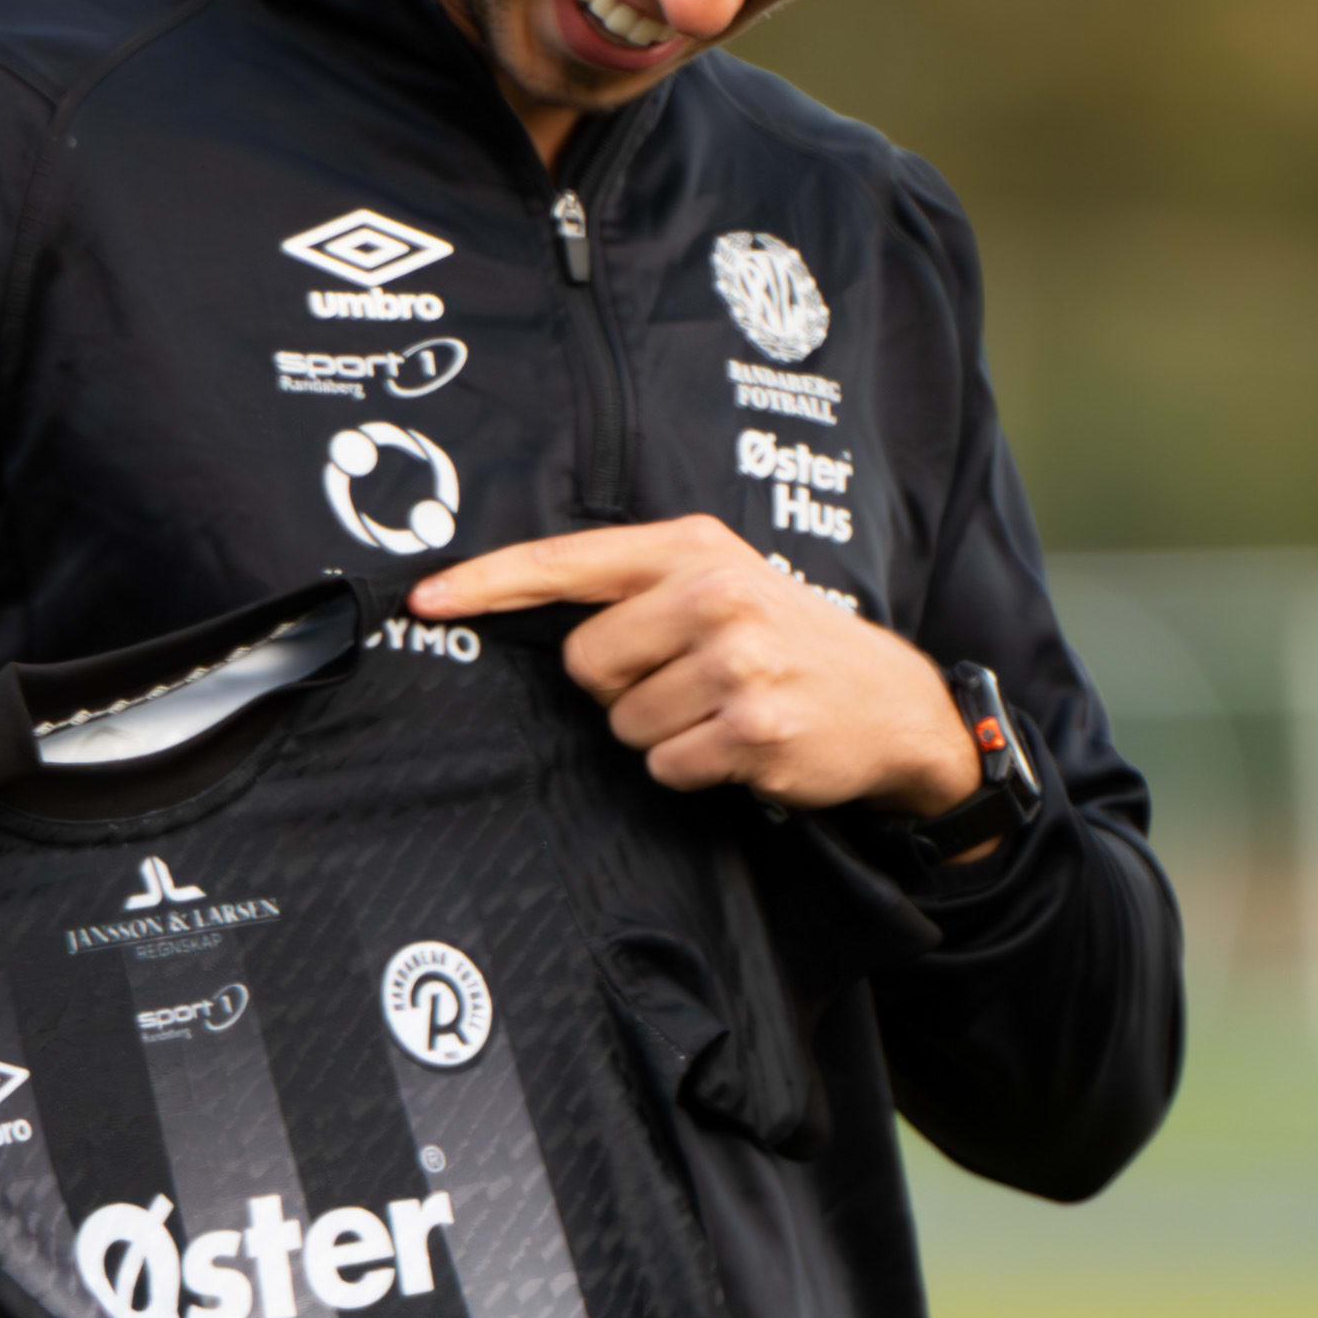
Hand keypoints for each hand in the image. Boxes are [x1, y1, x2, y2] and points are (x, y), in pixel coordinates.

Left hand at [414, 519, 977, 820]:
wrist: (890, 703)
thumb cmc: (788, 642)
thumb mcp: (724, 580)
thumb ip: (638, 587)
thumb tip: (526, 612)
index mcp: (694, 548)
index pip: (566, 561)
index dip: (488, 583)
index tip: (427, 600)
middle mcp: (714, 595)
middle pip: (585, 662)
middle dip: (618, 686)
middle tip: (686, 680)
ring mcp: (737, 663)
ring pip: (622, 723)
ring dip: (659, 732)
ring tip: (719, 712)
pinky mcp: (753, 730)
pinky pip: (665, 766)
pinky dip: (691, 769)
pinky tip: (738, 746)